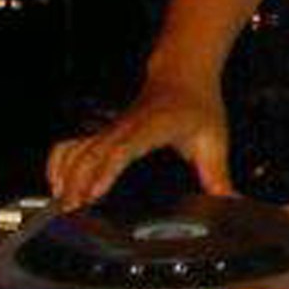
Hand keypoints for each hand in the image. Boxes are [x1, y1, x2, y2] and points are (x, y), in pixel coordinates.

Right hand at [45, 77, 233, 209]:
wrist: (182, 74)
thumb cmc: (198, 106)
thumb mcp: (214, 141)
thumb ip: (219, 176)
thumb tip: (232, 205)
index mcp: (153, 127)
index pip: (124, 148)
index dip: (107, 170)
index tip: (94, 192)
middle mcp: (126, 127)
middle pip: (92, 153)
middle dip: (78, 182)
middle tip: (70, 214)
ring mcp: (111, 128)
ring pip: (77, 148)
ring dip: (65, 175)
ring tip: (60, 206)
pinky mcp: (103, 131)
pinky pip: (72, 144)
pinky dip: (59, 161)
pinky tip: (56, 184)